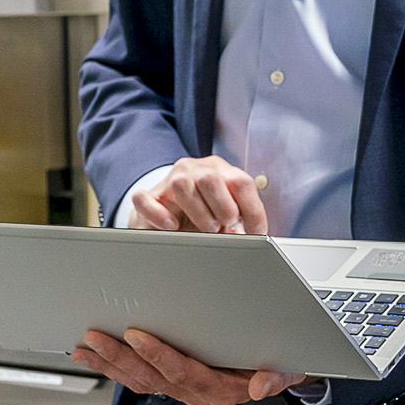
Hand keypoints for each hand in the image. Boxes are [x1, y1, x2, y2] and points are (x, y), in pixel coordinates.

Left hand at [72, 325, 303, 404]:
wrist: (277, 371)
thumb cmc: (278, 361)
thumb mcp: (289, 366)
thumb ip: (278, 376)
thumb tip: (260, 385)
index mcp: (221, 389)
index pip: (184, 373)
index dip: (158, 355)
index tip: (136, 335)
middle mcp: (198, 395)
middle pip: (152, 378)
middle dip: (120, 357)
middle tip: (95, 337)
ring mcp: (182, 392)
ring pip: (139, 381)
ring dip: (110, 363)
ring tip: (84, 347)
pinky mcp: (171, 385)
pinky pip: (138, 379)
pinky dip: (114, 366)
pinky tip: (94, 355)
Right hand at [127, 156, 268, 233]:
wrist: (162, 212)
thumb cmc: (197, 214)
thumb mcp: (222, 213)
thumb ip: (236, 220)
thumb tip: (246, 235)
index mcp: (217, 169)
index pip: (240, 182)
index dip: (253, 210)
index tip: (258, 233)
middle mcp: (193, 169)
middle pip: (211, 179)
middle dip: (224, 208)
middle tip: (226, 226)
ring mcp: (168, 180)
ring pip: (182, 186)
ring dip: (199, 213)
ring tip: (206, 229)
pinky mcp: (148, 197)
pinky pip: (146, 200)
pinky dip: (160, 214)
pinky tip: (172, 226)